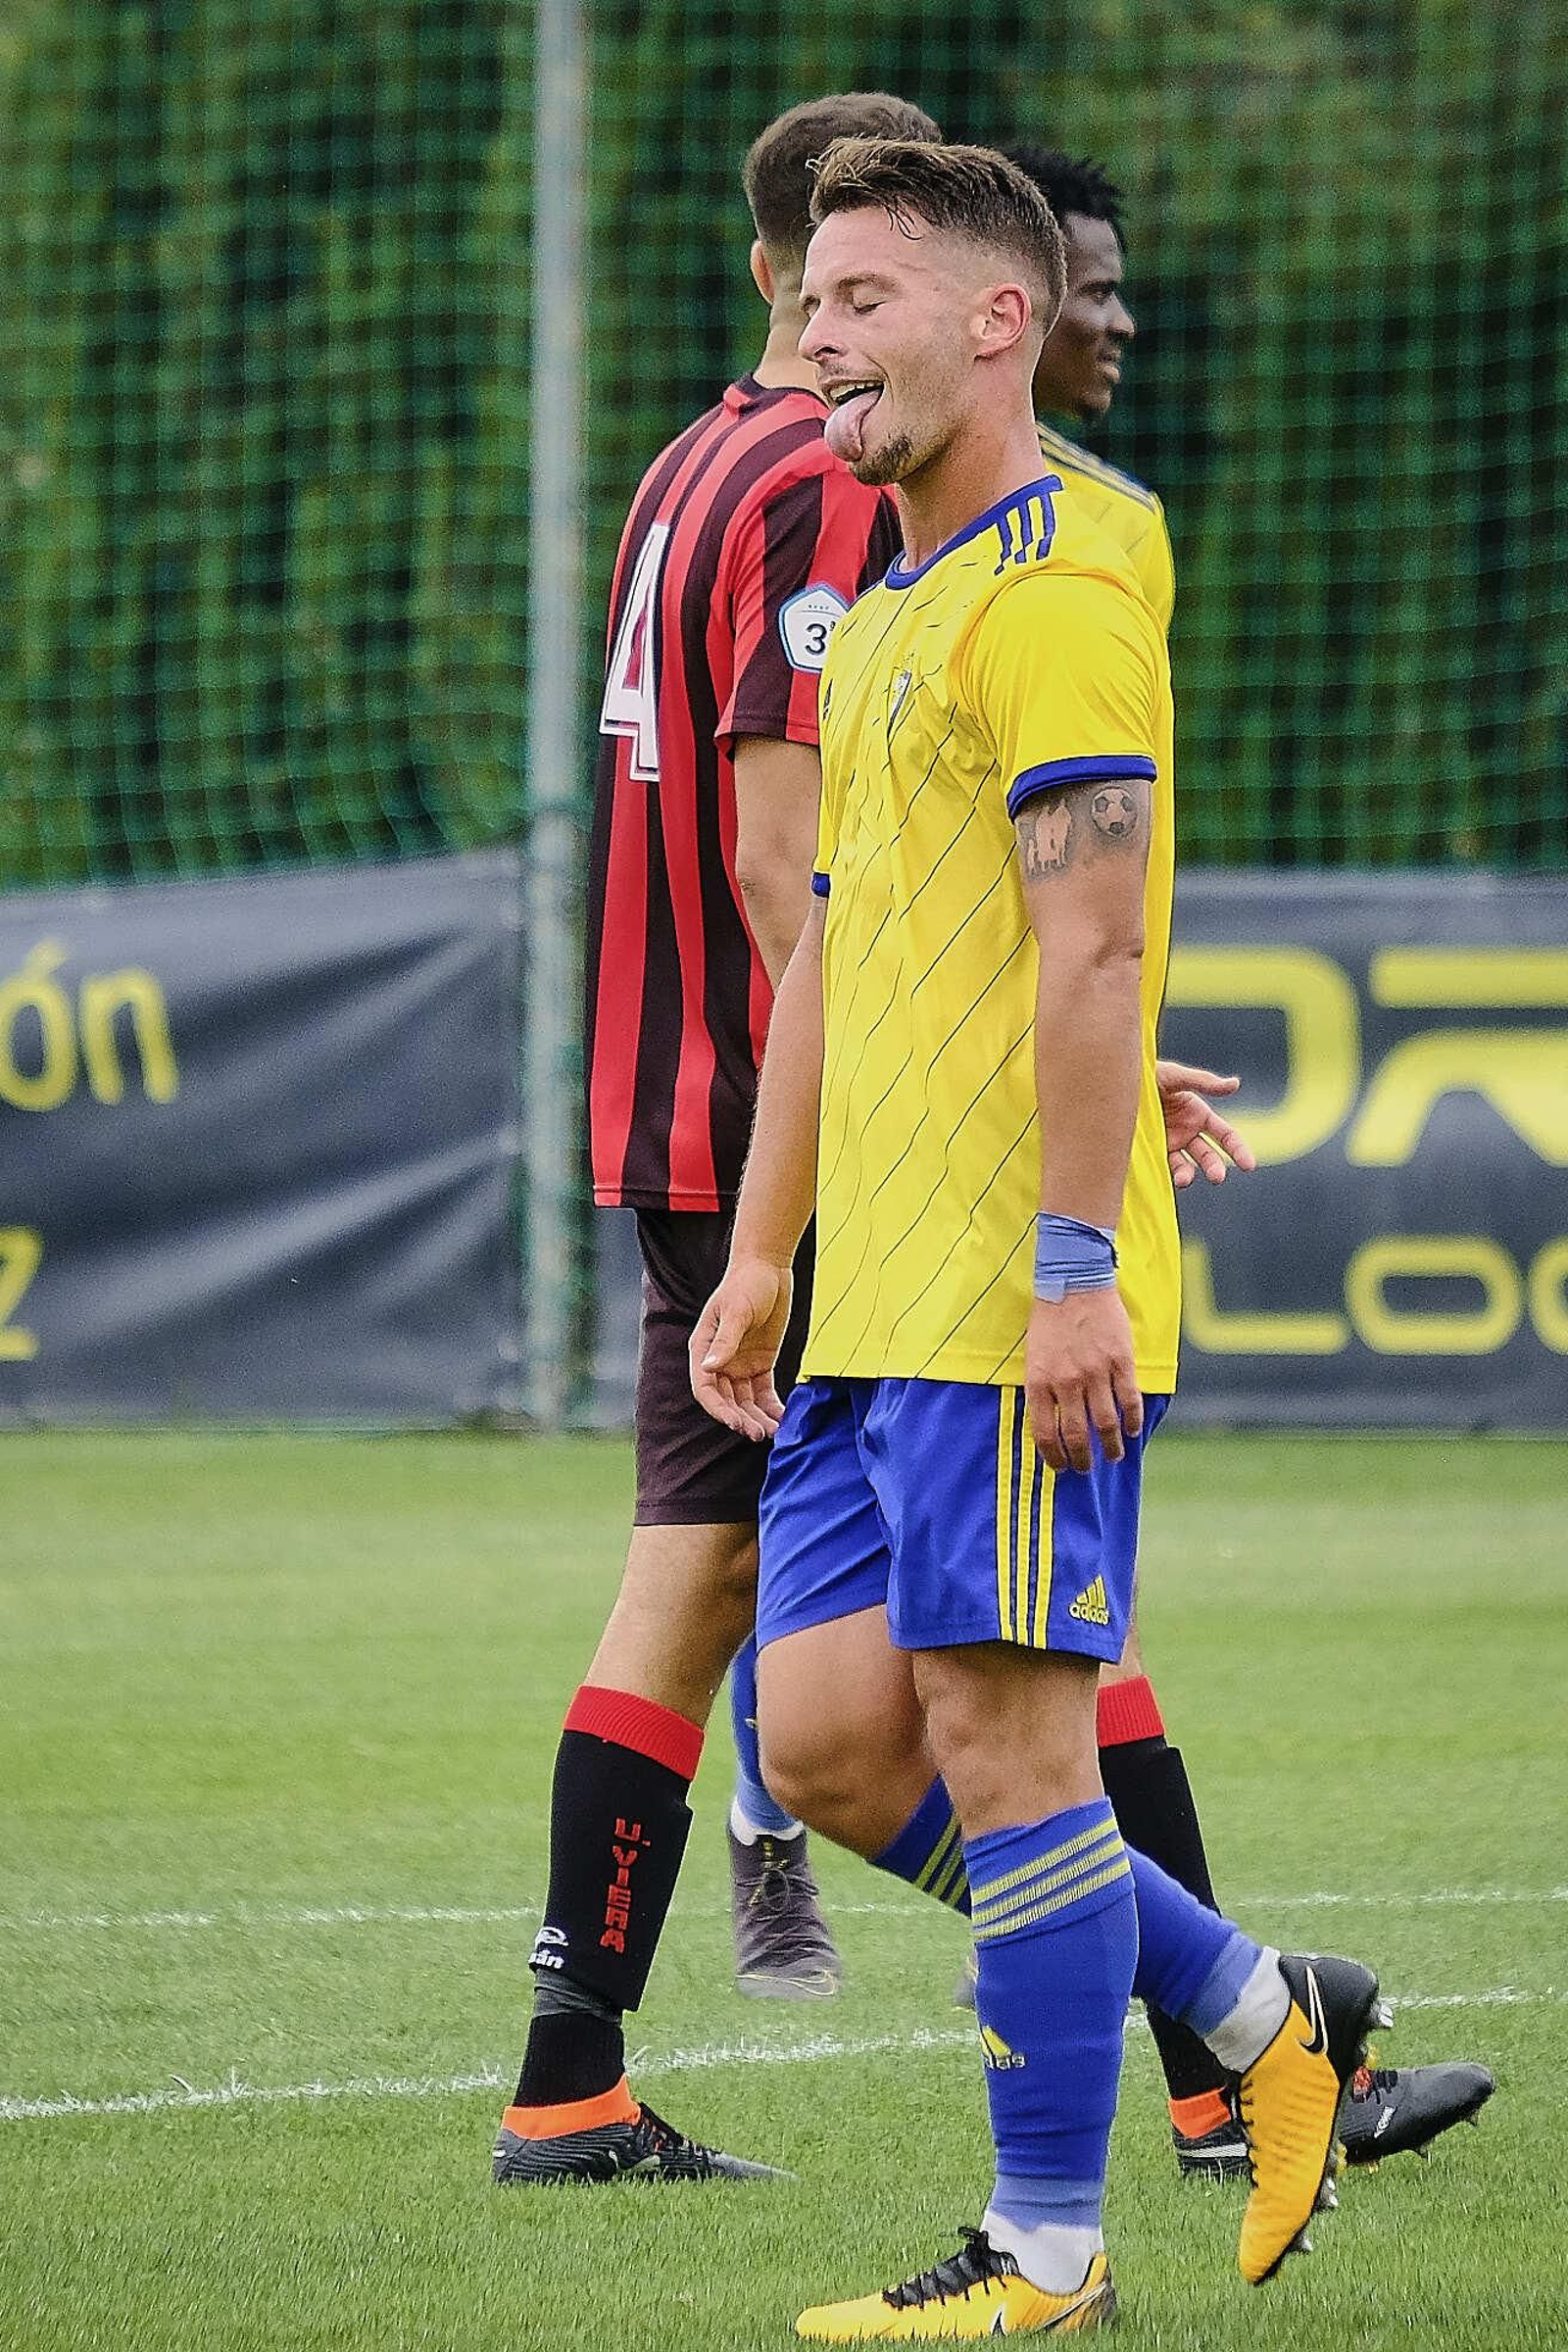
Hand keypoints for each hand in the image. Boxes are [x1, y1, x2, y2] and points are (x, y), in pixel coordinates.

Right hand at [689, 1257, 793, 1440]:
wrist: (768, 1266)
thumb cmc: (746, 1283)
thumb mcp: (736, 1310)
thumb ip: (726, 1340)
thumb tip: (709, 1368)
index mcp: (703, 1348)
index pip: (704, 1389)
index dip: (718, 1409)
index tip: (736, 1422)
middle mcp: (719, 1361)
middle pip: (725, 1400)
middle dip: (740, 1419)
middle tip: (758, 1434)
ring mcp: (739, 1364)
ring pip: (745, 1401)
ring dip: (756, 1418)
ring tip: (773, 1433)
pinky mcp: (761, 1363)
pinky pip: (764, 1393)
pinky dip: (771, 1408)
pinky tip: (782, 1420)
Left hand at [1025, 1289, 1141, 1472]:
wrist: (1074, 1281)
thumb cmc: (1050, 1320)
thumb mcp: (1033, 1356)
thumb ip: (1042, 1388)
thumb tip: (1050, 1424)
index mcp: (1040, 1381)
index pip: (1045, 1433)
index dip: (1054, 1457)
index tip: (1061, 1467)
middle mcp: (1067, 1382)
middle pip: (1077, 1436)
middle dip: (1082, 1459)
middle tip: (1086, 1468)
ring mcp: (1095, 1372)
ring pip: (1106, 1424)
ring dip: (1111, 1447)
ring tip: (1113, 1456)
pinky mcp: (1121, 1361)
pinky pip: (1129, 1401)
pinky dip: (1133, 1421)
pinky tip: (1133, 1431)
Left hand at [1155, 1059, 1257, 1190]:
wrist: (1115, 1085)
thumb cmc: (1148, 1075)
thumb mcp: (1175, 1076)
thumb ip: (1204, 1082)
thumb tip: (1236, 1084)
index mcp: (1198, 1114)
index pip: (1226, 1136)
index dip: (1239, 1150)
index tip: (1249, 1165)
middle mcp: (1187, 1132)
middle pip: (1209, 1155)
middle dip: (1215, 1167)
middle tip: (1217, 1178)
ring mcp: (1170, 1144)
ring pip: (1186, 1165)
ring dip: (1189, 1175)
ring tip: (1185, 1180)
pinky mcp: (1151, 1151)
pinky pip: (1164, 1166)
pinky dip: (1169, 1174)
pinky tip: (1171, 1178)